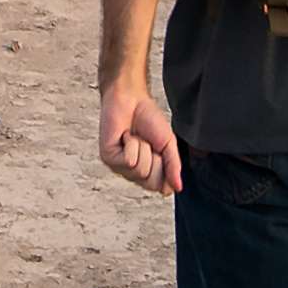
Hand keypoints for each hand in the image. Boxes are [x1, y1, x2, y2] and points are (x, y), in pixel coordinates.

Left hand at [100, 80, 183, 195]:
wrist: (131, 98)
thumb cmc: (148, 119)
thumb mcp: (168, 144)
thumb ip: (173, 167)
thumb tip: (178, 188)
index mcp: (149, 172)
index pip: (162, 188)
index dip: (166, 168)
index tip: (160, 150)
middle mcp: (134, 174)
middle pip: (152, 183)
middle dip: (156, 159)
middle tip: (148, 143)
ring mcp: (120, 168)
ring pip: (140, 171)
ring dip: (143, 148)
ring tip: (135, 137)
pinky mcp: (109, 159)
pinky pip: (129, 161)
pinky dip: (132, 145)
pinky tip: (125, 135)